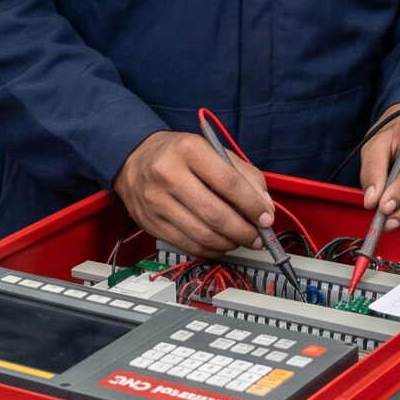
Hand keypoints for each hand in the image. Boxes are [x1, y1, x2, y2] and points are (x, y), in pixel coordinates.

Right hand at [114, 130, 271, 256]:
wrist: (132, 158)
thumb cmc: (176, 153)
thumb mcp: (211, 149)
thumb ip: (242, 173)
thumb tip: (264, 204)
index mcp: (189, 150)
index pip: (229, 182)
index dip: (252, 204)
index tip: (267, 216)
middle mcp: (169, 175)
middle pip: (216, 214)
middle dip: (244, 231)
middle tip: (258, 236)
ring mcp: (157, 202)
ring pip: (203, 234)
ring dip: (229, 243)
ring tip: (241, 239)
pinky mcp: (152, 223)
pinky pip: (188, 245)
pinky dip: (211, 250)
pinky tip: (221, 244)